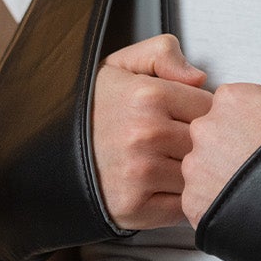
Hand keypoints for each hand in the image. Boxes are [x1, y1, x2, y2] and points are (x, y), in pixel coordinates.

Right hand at [91, 34, 211, 229]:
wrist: (49, 153)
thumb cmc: (93, 109)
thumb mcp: (122, 65)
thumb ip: (163, 53)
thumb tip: (199, 77)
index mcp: (148, 95)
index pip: (210, 106)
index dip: (203, 112)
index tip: (186, 117)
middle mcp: (145, 134)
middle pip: (208, 142)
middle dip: (202, 143)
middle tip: (181, 143)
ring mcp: (141, 173)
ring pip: (199, 175)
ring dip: (194, 174)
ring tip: (172, 164)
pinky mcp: (135, 207)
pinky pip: (184, 207)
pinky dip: (181, 201)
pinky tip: (164, 188)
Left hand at [180, 56, 260, 226]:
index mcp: (232, 99)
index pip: (231, 105)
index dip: (254, 121)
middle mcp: (207, 130)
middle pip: (215, 134)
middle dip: (235, 146)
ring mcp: (197, 169)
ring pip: (205, 167)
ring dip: (224, 175)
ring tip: (258, 189)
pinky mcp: (194, 204)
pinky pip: (200, 200)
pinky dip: (217, 204)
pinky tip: (245, 206)